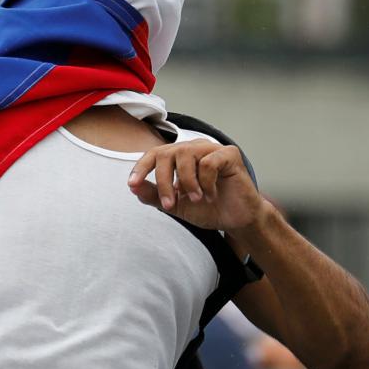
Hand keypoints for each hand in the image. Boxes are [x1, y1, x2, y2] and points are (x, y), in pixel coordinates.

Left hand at [127, 140, 265, 232]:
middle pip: (167, 153)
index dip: (141, 167)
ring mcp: (212, 148)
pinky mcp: (229, 154)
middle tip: (169, 204)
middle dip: (164, 181)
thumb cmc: (208, 209)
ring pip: (185, 153)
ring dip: (187, 182)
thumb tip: (133, 187)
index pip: (155, 154)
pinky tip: (212, 195)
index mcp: (180, 157)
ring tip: (196, 199)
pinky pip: (208, 162)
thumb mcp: (176, 205)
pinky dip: (206, 182)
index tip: (132, 184)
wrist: (236, 220)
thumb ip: (155, 196)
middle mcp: (194, 148)